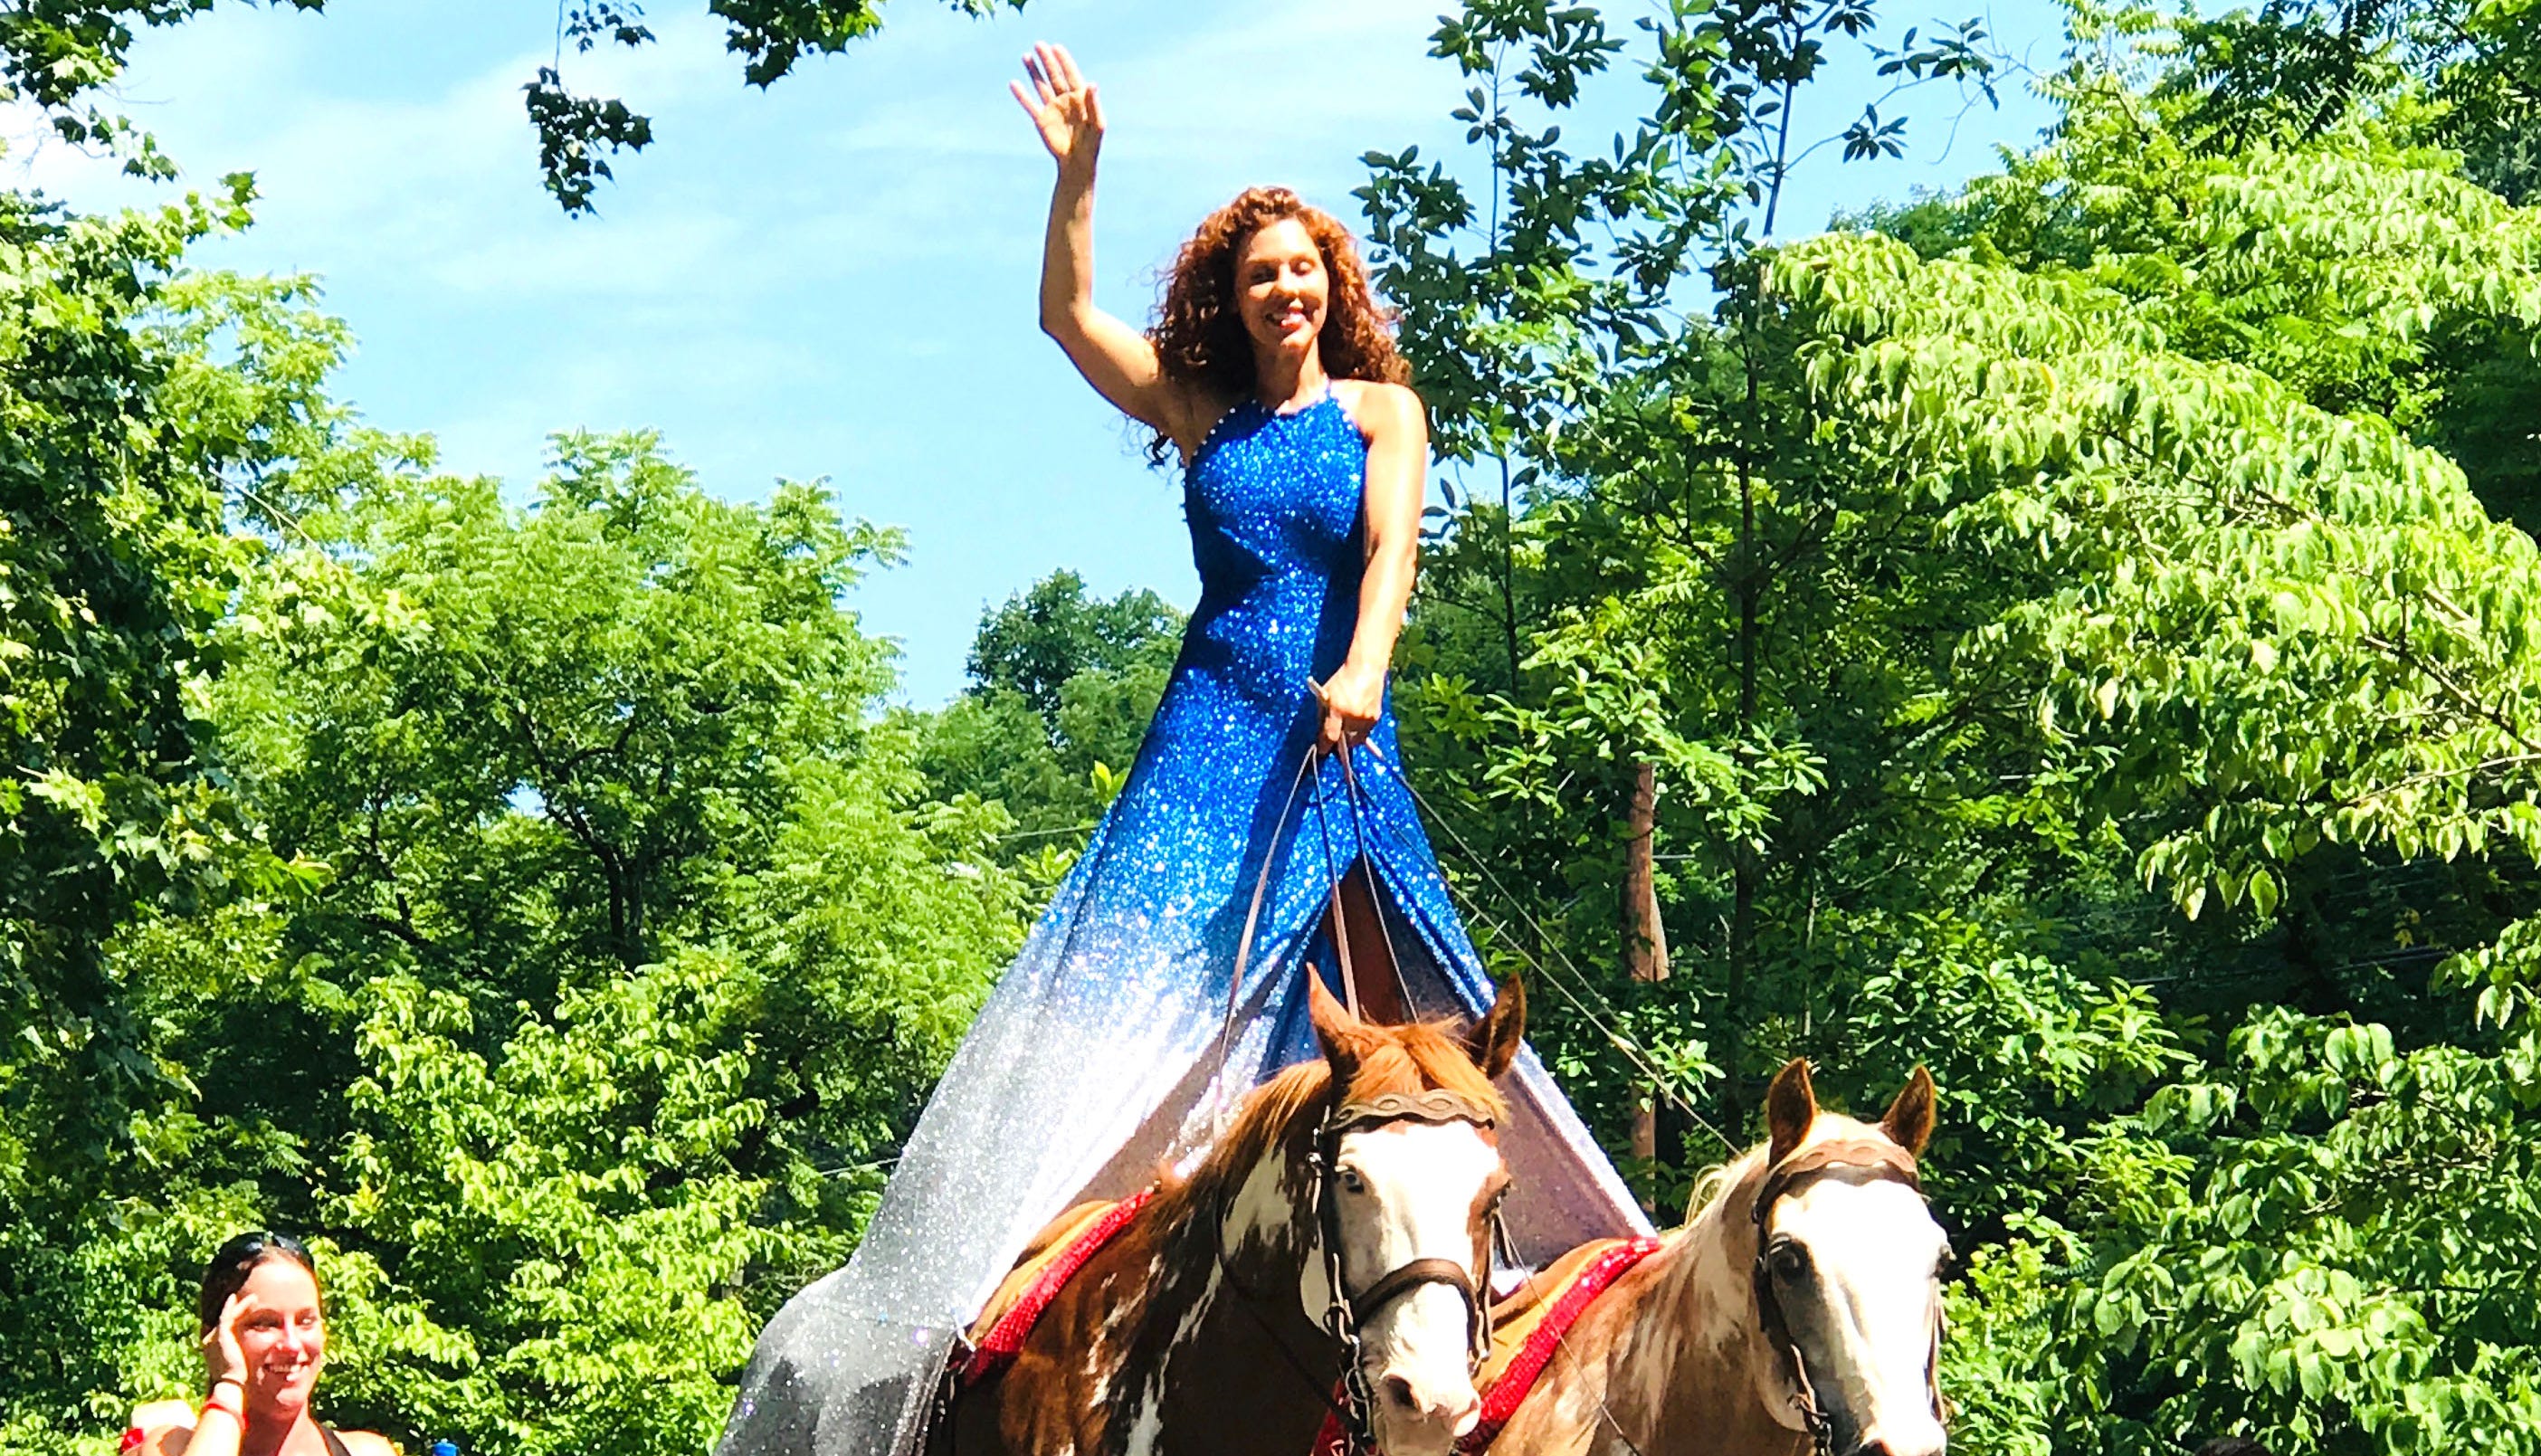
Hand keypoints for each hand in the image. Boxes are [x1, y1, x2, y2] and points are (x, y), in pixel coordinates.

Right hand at [203, 1292, 251, 1390]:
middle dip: (239, 1309)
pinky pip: (224, 1317)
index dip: (235, 1316)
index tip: (249, 1309)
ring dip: (240, 1305)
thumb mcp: (241, 1359)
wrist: (232, 1382)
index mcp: (214, 1346)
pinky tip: (234, 1297)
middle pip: (226, 1319)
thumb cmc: (239, 1374)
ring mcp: (214, 1337)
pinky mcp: (220, 1336)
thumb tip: (262, 1347)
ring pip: (227, 1316)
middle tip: (253, 1300)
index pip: (225, 1327)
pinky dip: (229, 1307)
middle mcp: (211, 1340)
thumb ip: (245, 1350)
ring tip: (254, 1297)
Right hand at [1009, 42, 1102, 172]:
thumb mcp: (1097, 123)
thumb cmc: (1091, 144)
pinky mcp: (1041, 120)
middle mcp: (1064, 100)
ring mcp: (1052, 109)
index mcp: (1079, 98)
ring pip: (1041, 85)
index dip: (1064, 61)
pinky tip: (1014, 84)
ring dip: (1034, 72)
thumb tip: (1092, 83)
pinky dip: (1022, 95)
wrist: (1077, 162)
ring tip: (1026, 56)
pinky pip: (1029, 104)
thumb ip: (1094, 103)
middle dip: (1047, 60)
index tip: (1056, 47)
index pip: (1071, 74)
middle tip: (1039, 44)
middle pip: (1054, 76)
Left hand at [1313, 662, 1383, 754]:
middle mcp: (1352, 715)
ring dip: (1349, 739)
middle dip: (1338, 744)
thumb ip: (1322, 715)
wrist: (1366, 668)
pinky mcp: (1375, 717)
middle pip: (1344, 742)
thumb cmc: (1342, 679)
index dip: (1325, 746)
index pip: (1330, 735)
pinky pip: (1365, 733)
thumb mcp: (1325, 694)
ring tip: (1345, 731)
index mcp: (1337, 708)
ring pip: (1356, 740)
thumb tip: (1321, 734)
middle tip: (1334, 742)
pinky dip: (1359, 732)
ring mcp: (1366, 717)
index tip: (1322, 751)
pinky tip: (1355, 723)